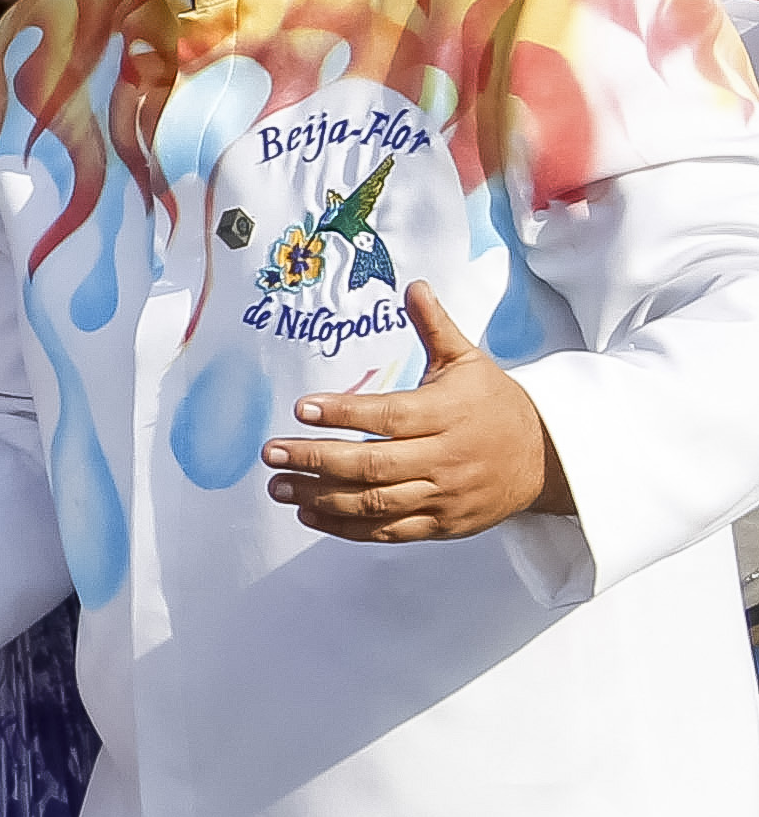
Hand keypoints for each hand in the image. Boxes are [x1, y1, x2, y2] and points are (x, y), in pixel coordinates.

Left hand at [262, 281, 573, 540]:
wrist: (546, 459)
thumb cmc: (494, 404)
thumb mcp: (468, 361)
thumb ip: (435, 326)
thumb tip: (414, 285)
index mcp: (446, 414)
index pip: (388, 416)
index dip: (343, 412)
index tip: (301, 407)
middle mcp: (443, 458)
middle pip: (373, 464)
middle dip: (316, 459)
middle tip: (271, 451)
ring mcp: (443, 496)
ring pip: (376, 502)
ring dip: (322, 497)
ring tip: (279, 485)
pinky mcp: (443, 525)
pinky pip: (391, 531)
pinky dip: (348, 527)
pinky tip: (310, 514)